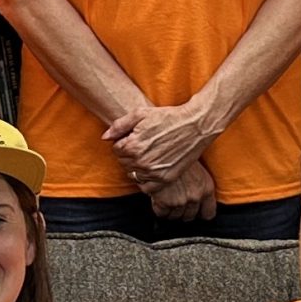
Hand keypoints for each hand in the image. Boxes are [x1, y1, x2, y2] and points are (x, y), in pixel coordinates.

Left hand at [104, 98, 219, 183]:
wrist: (195, 126)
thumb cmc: (168, 117)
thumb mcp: (141, 114)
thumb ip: (119, 126)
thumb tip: (105, 138)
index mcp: (133, 146)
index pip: (116, 150)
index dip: (123, 142)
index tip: (134, 137)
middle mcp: (141, 162)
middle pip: (124, 163)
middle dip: (129, 154)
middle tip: (143, 145)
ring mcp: (154, 172)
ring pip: (134, 175)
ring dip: (137, 167)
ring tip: (149, 155)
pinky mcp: (165, 179)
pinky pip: (146, 187)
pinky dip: (146, 180)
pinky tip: (152, 169)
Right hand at [148, 160, 218, 221]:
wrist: (162, 150)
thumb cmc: (178, 154)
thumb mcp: (197, 168)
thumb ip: (199, 186)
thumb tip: (195, 196)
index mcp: (206, 188)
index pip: (208, 214)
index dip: (200, 213)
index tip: (195, 211)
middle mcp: (195, 197)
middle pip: (189, 217)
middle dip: (182, 211)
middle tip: (175, 201)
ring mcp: (180, 201)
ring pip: (175, 217)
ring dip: (169, 210)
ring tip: (165, 198)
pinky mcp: (165, 203)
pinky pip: (162, 214)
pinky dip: (158, 208)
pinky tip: (157, 198)